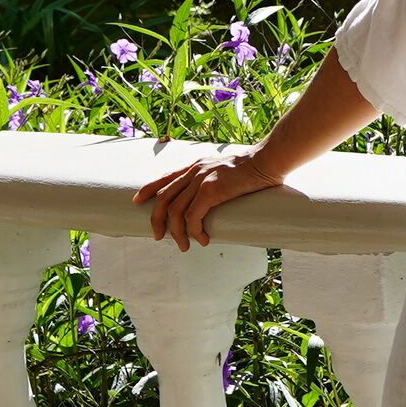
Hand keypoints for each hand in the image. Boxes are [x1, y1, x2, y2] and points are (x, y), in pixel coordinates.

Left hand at [132, 149, 279, 246]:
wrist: (268, 160)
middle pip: (163, 198)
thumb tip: (219, 194)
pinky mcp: (211, 191)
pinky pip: (192, 217)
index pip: (165, 178)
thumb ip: (217, 179)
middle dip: (156, 220)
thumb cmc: (255, 167)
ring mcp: (201, 180)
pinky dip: (194, 232)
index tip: (138, 200)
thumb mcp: (227, 169)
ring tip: (183, 246)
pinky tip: (202, 239)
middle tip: (157, 236)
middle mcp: (194, 172)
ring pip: (175, 211)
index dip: (148, 190)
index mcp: (196, 166)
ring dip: (177, 233)